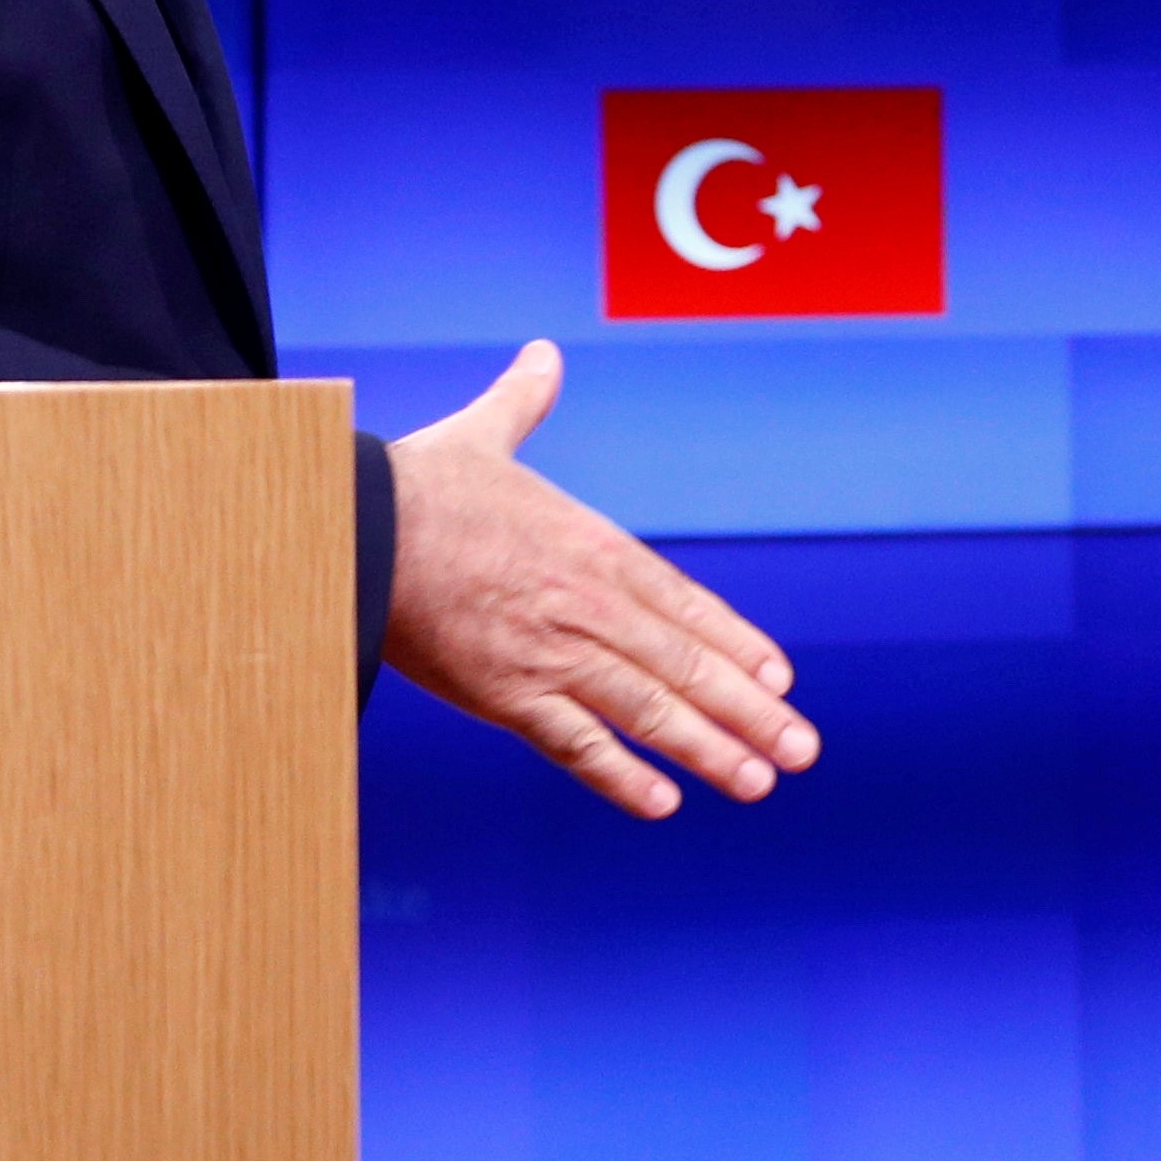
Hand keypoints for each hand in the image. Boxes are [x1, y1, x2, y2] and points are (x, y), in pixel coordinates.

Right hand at [381, 342, 819, 817]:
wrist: (358, 527)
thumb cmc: (420, 484)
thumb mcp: (486, 434)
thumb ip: (525, 402)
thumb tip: (541, 356)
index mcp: (595, 549)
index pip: (687, 605)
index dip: (738, 645)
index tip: (781, 679)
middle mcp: (590, 605)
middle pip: (686, 665)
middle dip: (750, 711)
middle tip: (802, 749)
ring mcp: (552, 653)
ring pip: (648, 709)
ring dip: (708, 749)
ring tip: (758, 782)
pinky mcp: (505, 694)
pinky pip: (575, 744)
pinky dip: (620, 775)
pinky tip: (661, 804)